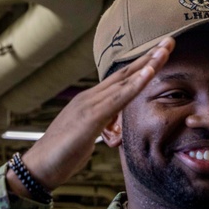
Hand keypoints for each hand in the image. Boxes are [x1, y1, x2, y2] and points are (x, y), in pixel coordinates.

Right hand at [11, 38, 174, 195]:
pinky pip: (117, 99)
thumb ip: (101, 126)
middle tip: (171, 40)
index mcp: (90, 102)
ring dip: (147, 64)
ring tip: (166, 49)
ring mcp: (89, 106)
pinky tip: (149, 73)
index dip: (142, 66)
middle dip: (149, 56)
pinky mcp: (89, 118)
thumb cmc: (61, 156)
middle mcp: (89, 98)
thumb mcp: (87, 137)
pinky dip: (135, 85)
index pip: (120, 80)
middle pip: (124, 73)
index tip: (161, 53)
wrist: (38, 168)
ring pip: (123, 81)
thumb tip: (112, 125)